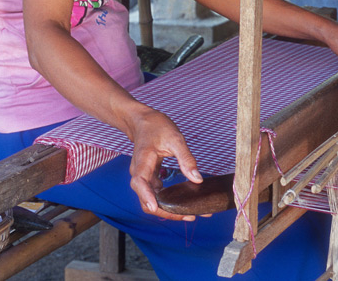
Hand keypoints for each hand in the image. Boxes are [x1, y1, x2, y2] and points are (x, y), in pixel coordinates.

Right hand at [125, 106, 203, 220]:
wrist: (143, 121)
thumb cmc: (157, 126)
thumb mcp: (175, 138)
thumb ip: (186, 158)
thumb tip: (197, 180)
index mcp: (142, 162)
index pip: (139, 182)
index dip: (146, 196)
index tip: (155, 207)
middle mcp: (139, 173)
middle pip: (147, 200)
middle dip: (166, 211)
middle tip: (190, 215)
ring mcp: (144, 178)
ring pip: (152, 200)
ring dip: (170, 209)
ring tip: (192, 213)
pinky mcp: (150, 178)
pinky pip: (157, 194)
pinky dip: (169, 201)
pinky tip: (184, 202)